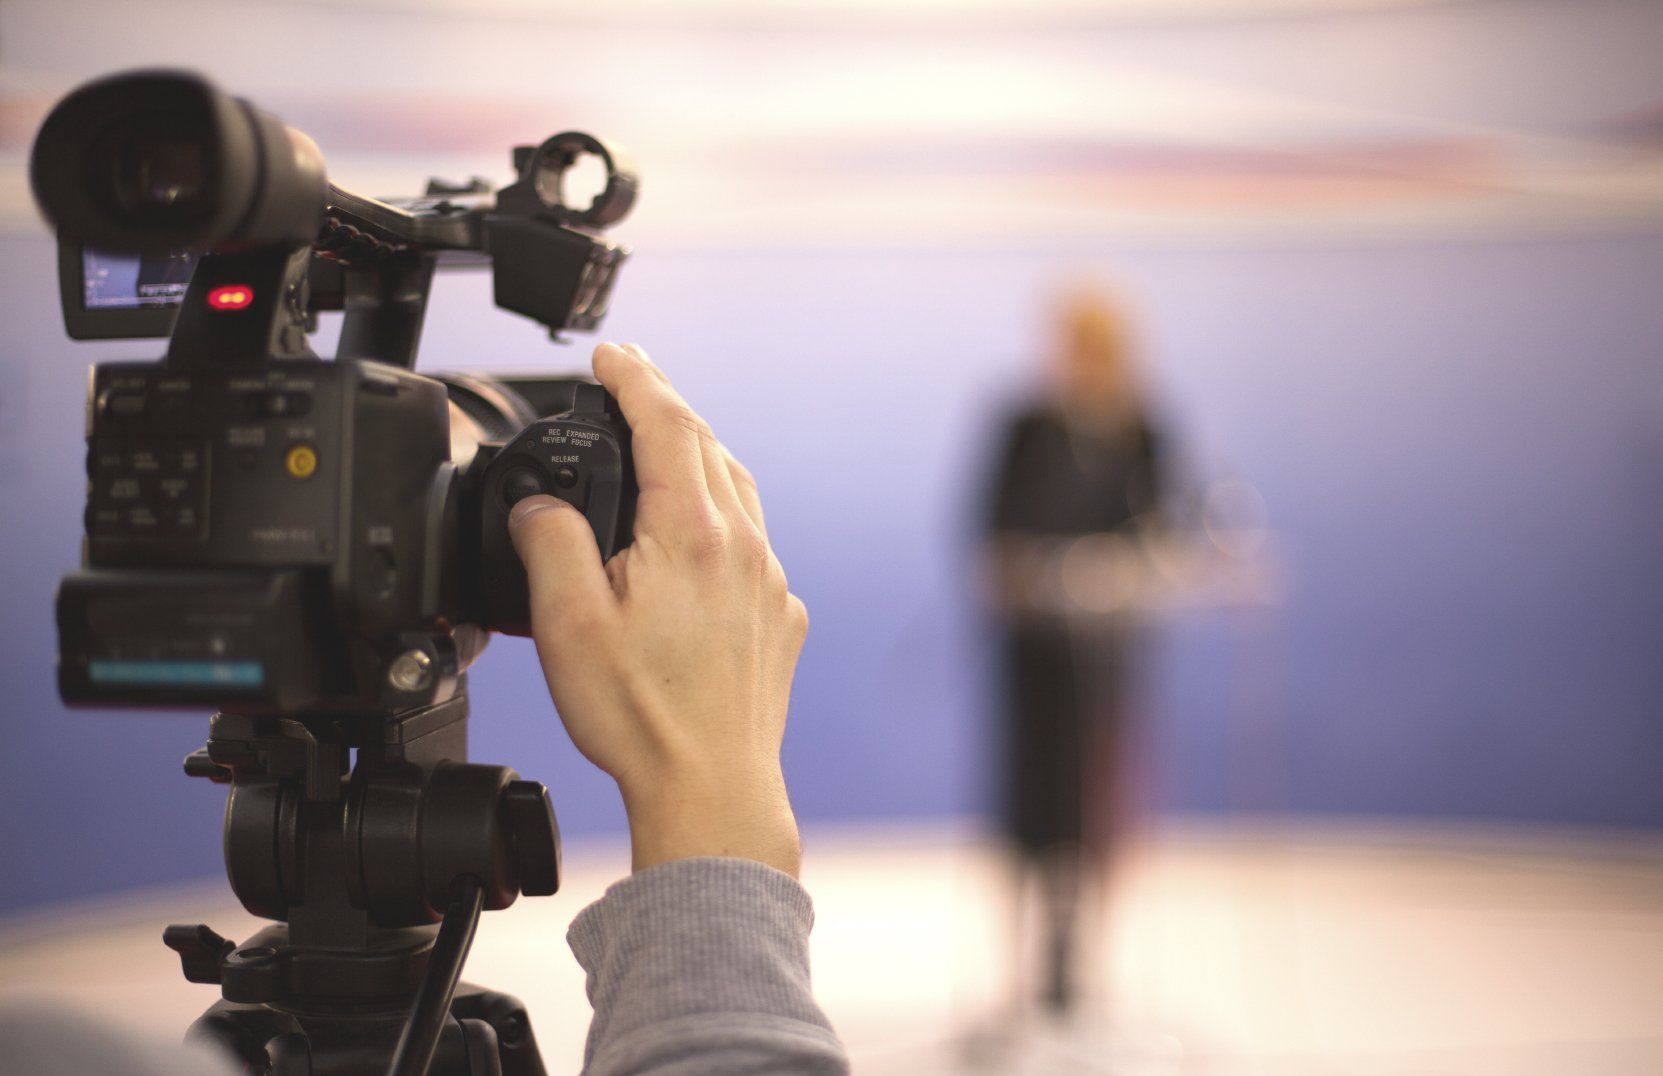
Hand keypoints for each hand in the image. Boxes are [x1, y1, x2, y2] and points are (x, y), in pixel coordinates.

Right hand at [508, 342, 807, 875]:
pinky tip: (699, 535)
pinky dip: (723, 514)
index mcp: (692, 533)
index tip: (611, 353)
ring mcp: (769, 582)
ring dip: (700, 455)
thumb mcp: (567, 621)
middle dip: (666, 404)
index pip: (665, 424)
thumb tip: (540, 505)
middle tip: (631, 377)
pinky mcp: (778, 618)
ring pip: (737, 490)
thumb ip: (551, 541)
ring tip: (666, 442)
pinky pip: (752, 542)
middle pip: (707, 446)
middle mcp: (743, 546)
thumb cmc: (641, 715)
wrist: (710, 787)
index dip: (634, 378)